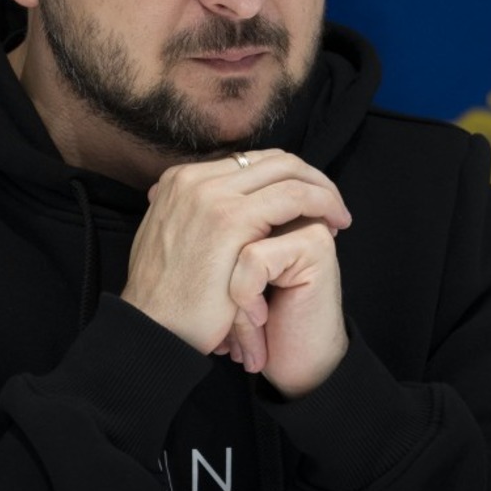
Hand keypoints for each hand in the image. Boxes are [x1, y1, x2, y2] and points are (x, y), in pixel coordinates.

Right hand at [120, 150, 350, 392]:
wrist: (151, 331)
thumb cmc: (168, 300)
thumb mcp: (171, 242)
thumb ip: (191, 216)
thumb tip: (213, 206)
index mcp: (180, 180)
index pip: (251, 162)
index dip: (287, 179)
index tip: (307, 204)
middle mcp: (194, 179)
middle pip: (273, 159)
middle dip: (311, 177)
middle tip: (332, 205)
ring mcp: (211, 196)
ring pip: (288, 171)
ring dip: (323, 190)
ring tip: (339, 217)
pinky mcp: (231, 220)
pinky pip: (293, 197)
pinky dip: (322, 204)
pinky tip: (334, 225)